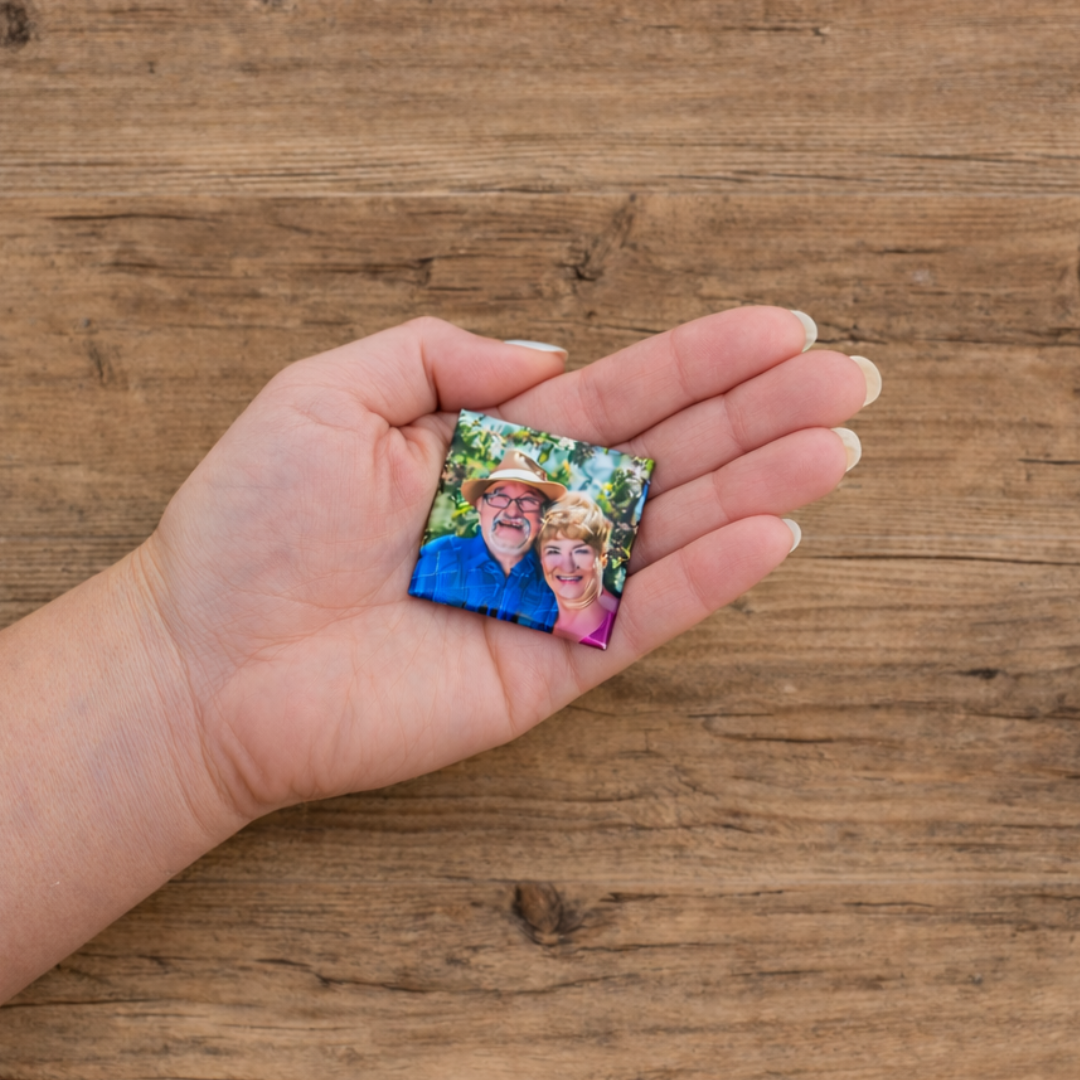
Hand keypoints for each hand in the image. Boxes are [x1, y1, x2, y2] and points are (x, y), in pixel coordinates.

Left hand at [138, 309, 870, 816]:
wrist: (207, 662)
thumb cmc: (249, 523)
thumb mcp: (328, 391)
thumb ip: (442, 355)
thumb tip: (552, 352)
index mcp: (492, 445)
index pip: (620, 394)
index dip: (703, 359)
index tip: (784, 327)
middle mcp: (535, 514)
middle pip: (669, 455)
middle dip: (761, 415)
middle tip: (854, 378)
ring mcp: (547, 592)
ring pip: (673, 532)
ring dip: (759, 488)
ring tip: (838, 446)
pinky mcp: (546, 667)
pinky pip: (639, 617)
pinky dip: (707, 580)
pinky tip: (774, 535)